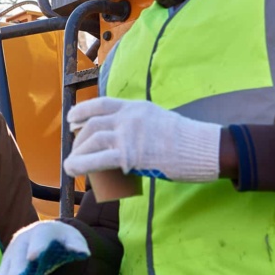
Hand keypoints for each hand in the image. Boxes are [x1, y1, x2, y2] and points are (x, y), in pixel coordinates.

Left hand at [63, 97, 219, 182]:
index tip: (72, 120)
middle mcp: (128, 117)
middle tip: (74, 148)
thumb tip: (125, 137)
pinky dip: (81, 164)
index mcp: (136, 107)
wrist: (202, 148)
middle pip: (93, 124)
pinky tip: (72, 170)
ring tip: (72, 164)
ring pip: (92, 140)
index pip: (101, 104)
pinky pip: (98, 159)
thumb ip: (139, 123)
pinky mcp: (129, 155)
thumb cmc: (185, 139)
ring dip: (77, 153)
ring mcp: (128, 135)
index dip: (82, 111)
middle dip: (79, 138)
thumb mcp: (158, 119)